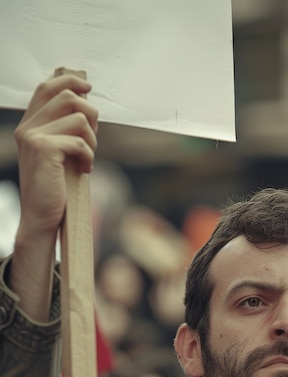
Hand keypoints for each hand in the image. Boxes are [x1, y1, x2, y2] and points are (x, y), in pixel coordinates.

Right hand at [9, 75, 98, 321]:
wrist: (41, 217)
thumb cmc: (54, 189)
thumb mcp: (59, 155)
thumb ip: (65, 130)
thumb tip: (86, 105)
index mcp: (29, 126)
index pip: (47, 88)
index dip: (69, 82)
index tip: (87, 87)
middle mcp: (27, 127)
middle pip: (68, 97)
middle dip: (90, 115)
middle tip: (92, 139)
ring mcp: (33, 137)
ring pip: (79, 118)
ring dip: (93, 139)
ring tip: (87, 157)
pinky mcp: (44, 149)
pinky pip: (80, 141)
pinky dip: (89, 156)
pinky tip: (85, 169)